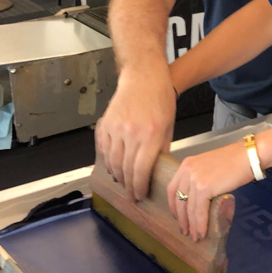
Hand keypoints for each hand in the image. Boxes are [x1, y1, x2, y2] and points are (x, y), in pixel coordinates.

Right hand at [95, 65, 176, 201]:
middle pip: (125, 169)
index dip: (139, 187)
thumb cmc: (159, 99)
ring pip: (112, 161)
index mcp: (150, 135)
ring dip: (117, 175)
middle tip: (131, 194)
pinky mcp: (105, 124)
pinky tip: (113, 166)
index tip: (139, 195)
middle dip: (128, 185)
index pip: (141, 170)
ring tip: (123, 182)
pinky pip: (103, 149)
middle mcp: (131, 133)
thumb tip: (156, 169)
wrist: (144, 77)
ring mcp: (116, 128)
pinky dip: (107, 161)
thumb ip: (161, 149)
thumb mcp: (168, 126)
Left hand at [166, 143, 254, 239]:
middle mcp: (187, 171)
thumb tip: (201, 198)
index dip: (174, 206)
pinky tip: (202, 232)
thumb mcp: (211, 166)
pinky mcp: (204, 188)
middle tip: (186, 231)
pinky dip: (200, 224)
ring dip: (192, 225)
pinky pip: (199, 211)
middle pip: (179, 200)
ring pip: (189, 208)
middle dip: (182, 219)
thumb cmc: (236, 159)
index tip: (178, 217)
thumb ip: (201, 178)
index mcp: (187, 165)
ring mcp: (194, 179)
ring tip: (195, 236)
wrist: (249, 155)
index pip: (173, 189)